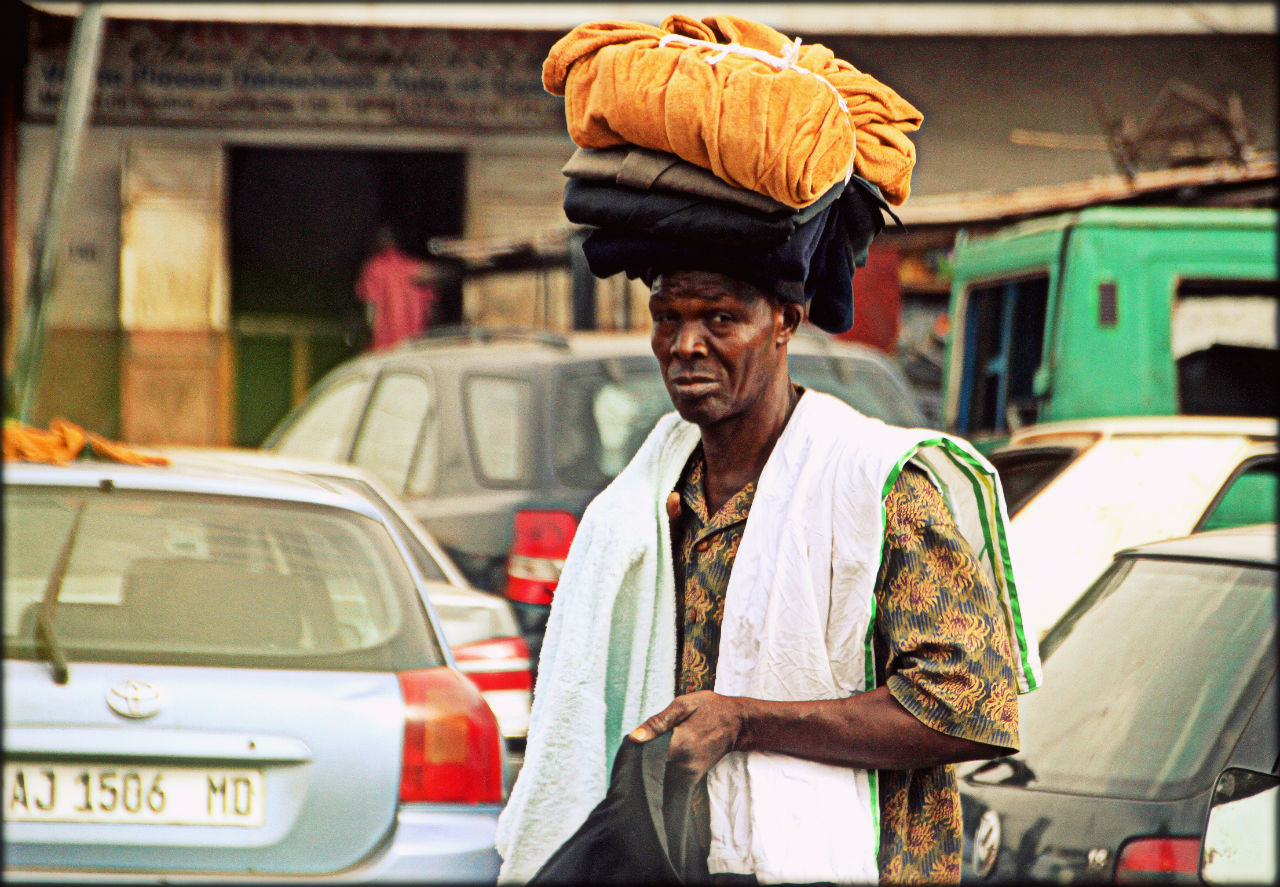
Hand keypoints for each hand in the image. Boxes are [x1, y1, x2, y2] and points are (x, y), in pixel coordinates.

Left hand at [629, 691, 745, 779]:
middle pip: (651, 769)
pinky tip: (664, 759)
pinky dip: (663, 772)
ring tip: (654, 752)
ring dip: (652, 767)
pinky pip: (671, 779)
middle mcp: (684, 764)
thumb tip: (634, 737)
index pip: (645, 757)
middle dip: (642, 761)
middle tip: (641, 747)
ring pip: (660, 776)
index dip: (634, 753)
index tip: (629, 747)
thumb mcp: (684, 705)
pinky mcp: (693, 778)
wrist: (737, 724)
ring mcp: (690, 774)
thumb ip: (658, 722)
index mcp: (679, 744)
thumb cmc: (710, 708)